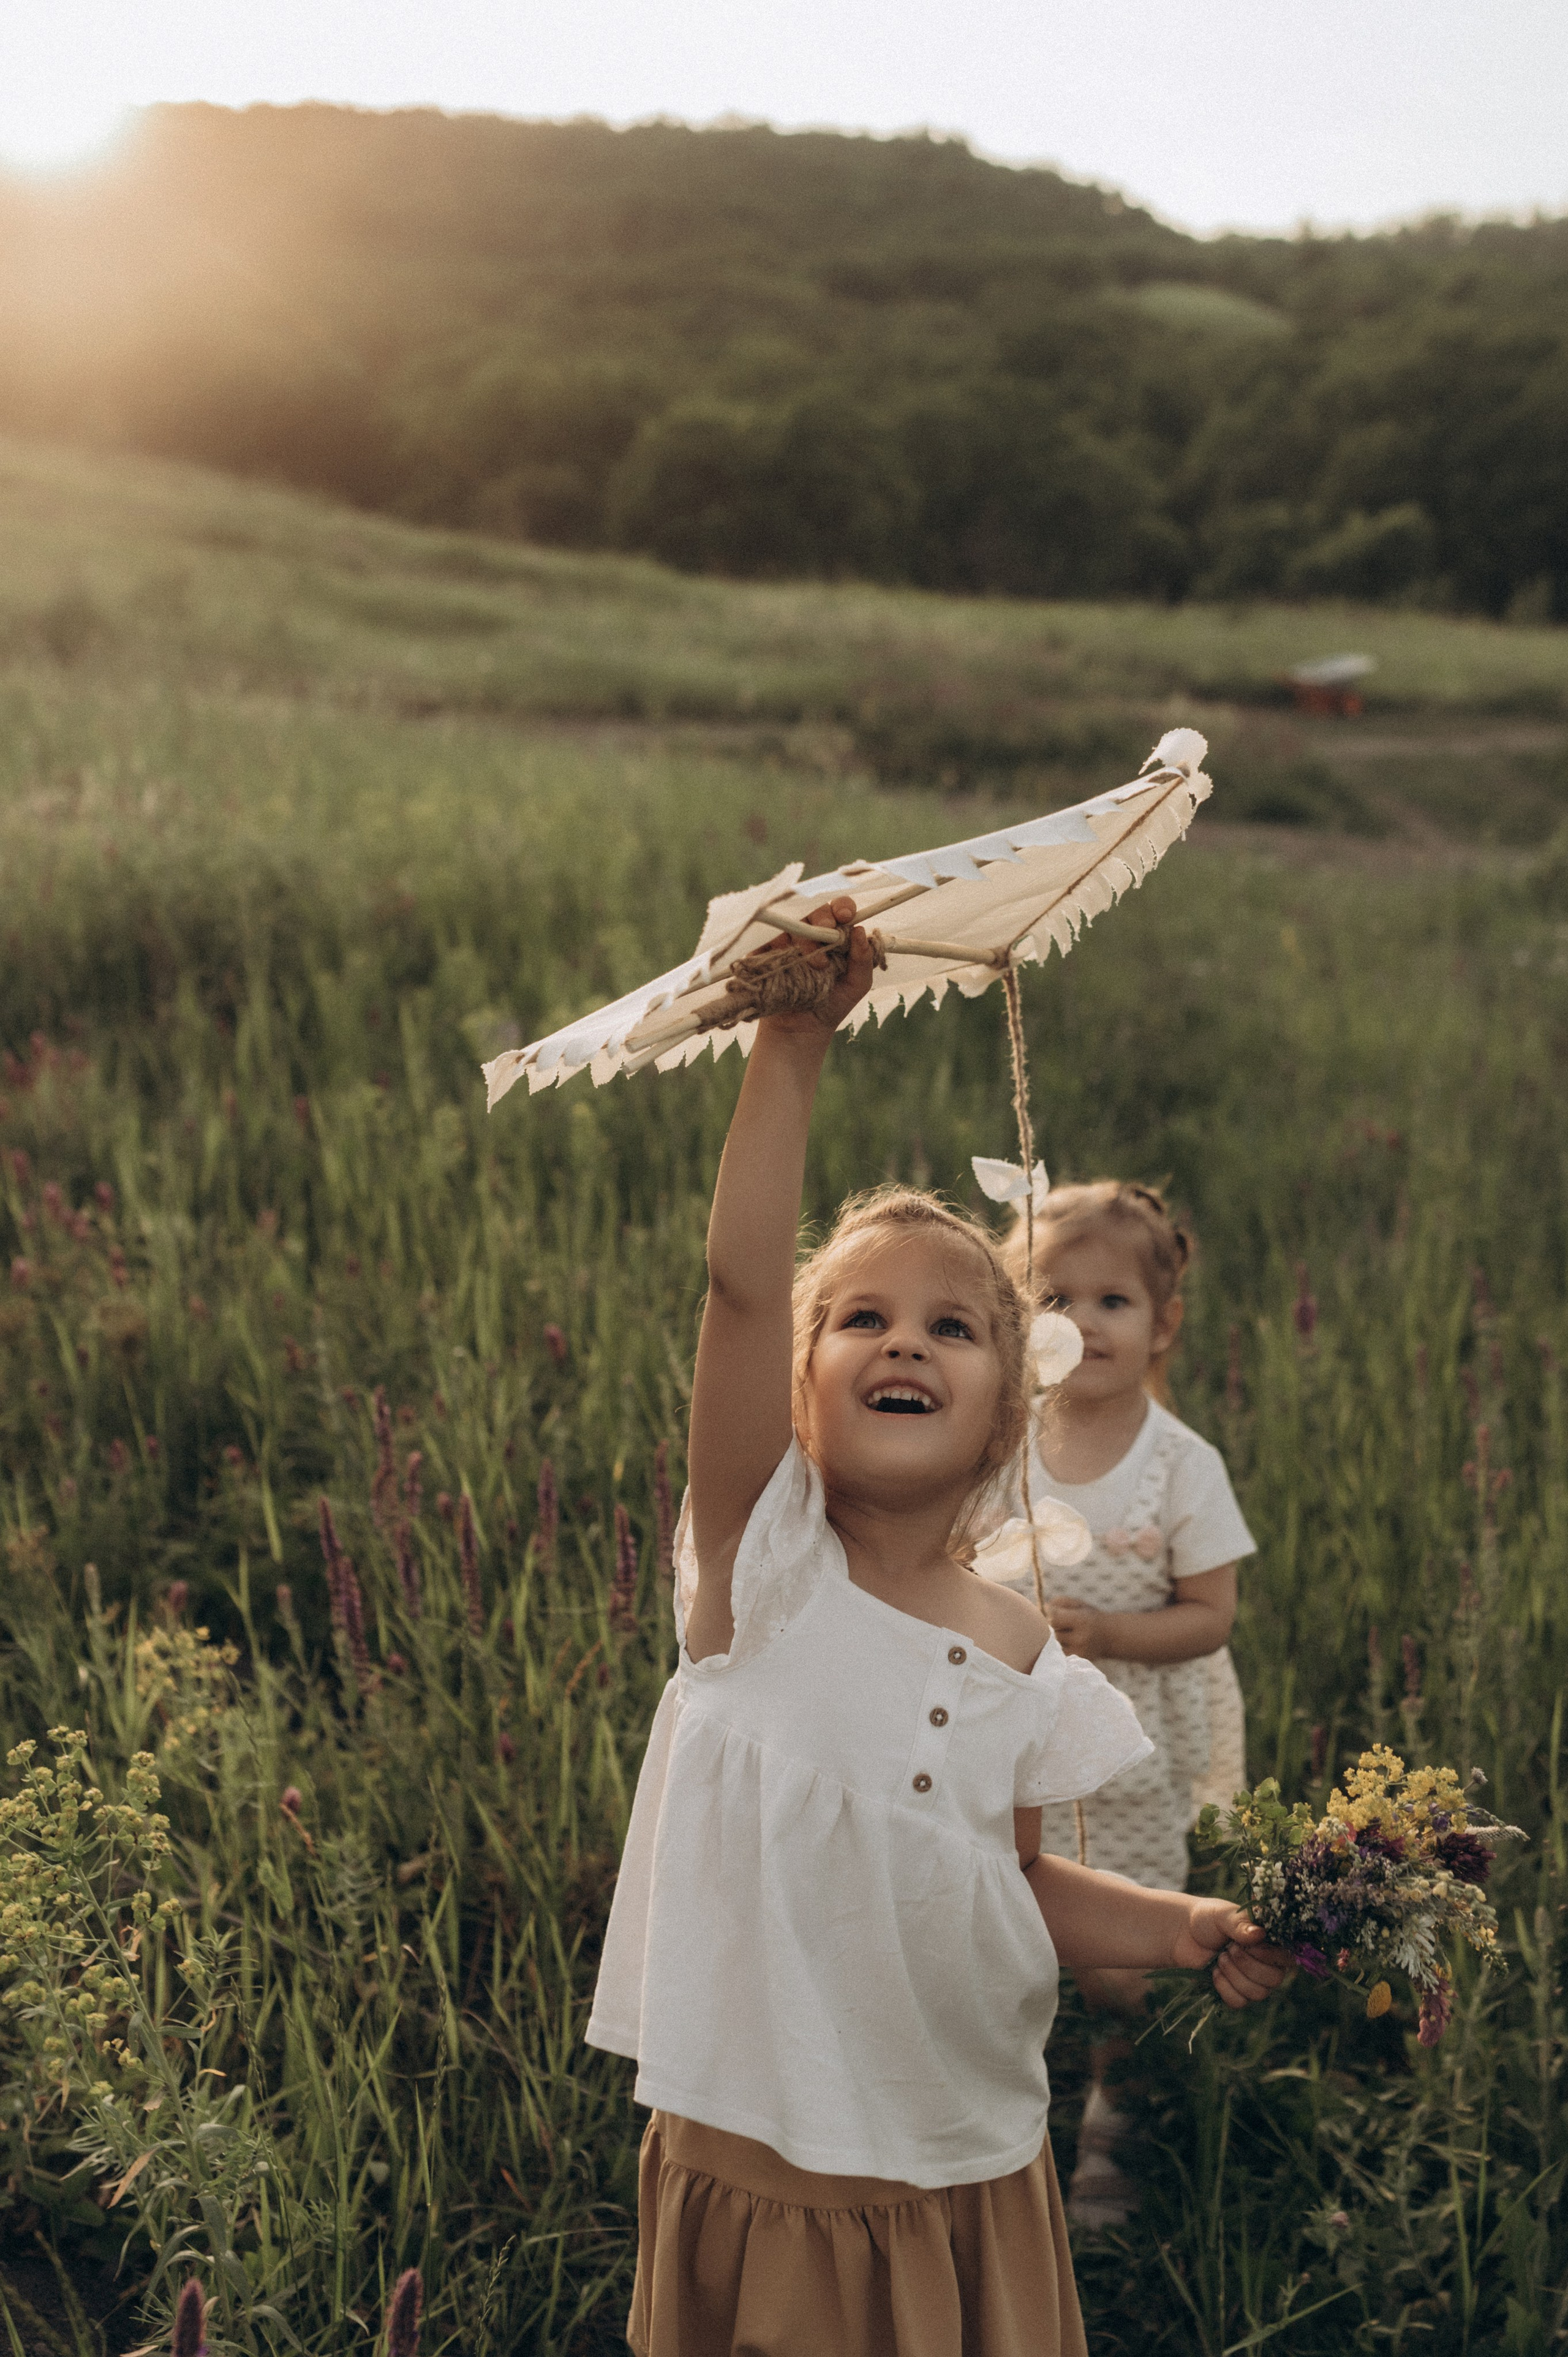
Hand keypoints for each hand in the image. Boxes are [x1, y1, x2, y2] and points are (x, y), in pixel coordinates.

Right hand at [760, 897, 876, 1041]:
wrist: (802, 1030)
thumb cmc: (832, 1006)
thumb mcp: (857, 985)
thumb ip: (863, 960)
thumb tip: (861, 931)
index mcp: (834, 938)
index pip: (838, 911)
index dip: (842, 907)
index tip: (845, 915)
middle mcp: (810, 936)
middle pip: (814, 911)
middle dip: (823, 918)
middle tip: (829, 932)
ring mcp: (786, 943)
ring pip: (792, 924)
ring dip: (805, 939)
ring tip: (816, 965)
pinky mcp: (766, 954)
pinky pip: (766, 939)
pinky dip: (776, 945)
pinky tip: (784, 957)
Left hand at [1049, 1595, 1107, 1658]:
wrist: (1110, 1637)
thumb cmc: (1090, 1617)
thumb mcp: (1078, 1604)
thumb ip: (1059, 1602)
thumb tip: (1045, 1608)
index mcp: (1082, 1622)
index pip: (1054, 1618)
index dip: (1051, 1612)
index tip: (1053, 1610)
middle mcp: (1080, 1639)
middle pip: (1053, 1631)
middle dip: (1055, 1625)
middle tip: (1063, 1622)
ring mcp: (1078, 1652)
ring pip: (1054, 1643)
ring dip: (1056, 1637)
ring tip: (1067, 1632)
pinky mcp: (1076, 1660)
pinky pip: (1058, 1652)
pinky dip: (1059, 1646)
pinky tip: (1068, 1641)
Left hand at [1172, 1900, 1290, 2009]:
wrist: (1182, 1933)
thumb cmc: (1207, 1919)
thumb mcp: (1222, 1915)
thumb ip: (1239, 1924)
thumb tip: (1259, 1934)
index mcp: (1268, 1941)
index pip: (1286, 1958)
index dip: (1269, 1955)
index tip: (1247, 1944)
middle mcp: (1265, 1963)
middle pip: (1274, 1980)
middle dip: (1247, 1965)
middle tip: (1229, 1949)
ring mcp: (1251, 1980)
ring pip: (1258, 1994)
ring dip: (1234, 1975)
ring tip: (1220, 1958)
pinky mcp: (1235, 1992)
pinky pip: (1239, 2002)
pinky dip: (1224, 1987)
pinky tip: (1214, 1972)